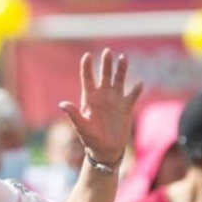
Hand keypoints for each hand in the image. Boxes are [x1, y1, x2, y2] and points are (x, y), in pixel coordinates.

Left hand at [59, 48, 142, 164]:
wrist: (105, 149)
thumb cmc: (90, 139)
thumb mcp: (81, 127)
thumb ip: (73, 114)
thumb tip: (62, 104)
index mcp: (89, 98)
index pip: (87, 79)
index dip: (86, 67)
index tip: (87, 56)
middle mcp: (103, 95)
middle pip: (104, 75)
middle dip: (106, 63)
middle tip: (107, 51)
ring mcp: (115, 99)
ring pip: (119, 80)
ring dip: (121, 69)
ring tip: (123, 58)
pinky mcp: (126, 107)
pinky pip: (132, 95)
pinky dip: (136, 90)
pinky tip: (139, 84)